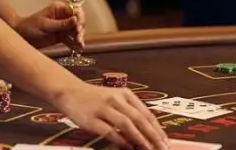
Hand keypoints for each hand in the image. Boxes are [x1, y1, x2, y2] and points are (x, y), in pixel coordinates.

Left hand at [15, 1, 84, 50]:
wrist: (20, 37)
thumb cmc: (30, 27)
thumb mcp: (46, 25)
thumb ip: (62, 24)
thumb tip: (76, 20)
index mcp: (59, 9)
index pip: (75, 10)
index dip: (79, 18)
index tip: (78, 27)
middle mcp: (63, 16)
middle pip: (77, 21)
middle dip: (80, 29)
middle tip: (78, 38)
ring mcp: (62, 27)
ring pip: (75, 31)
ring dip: (79, 38)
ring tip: (80, 46)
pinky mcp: (60, 36)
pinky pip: (70, 39)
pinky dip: (74, 44)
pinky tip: (78, 49)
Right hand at [54, 81, 168, 149]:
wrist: (70, 92)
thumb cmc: (96, 98)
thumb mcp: (115, 98)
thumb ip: (130, 111)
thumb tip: (148, 132)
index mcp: (125, 94)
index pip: (146, 113)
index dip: (157, 128)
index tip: (166, 142)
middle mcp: (116, 99)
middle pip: (139, 119)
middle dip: (153, 135)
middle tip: (162, 148)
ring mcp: (103, 108)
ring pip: (126, 124)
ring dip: (139, 138)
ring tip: (148, 149)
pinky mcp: (91, 119)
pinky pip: (109, 131)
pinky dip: (120, 141)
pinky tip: (128, 148)